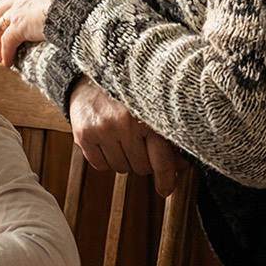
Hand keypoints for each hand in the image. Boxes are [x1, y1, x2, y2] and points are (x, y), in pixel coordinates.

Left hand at [0, 0, 78, 63]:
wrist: (81, 2)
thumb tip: (82, 1)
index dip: (13, 6)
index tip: (13, 16)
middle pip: (2, 7)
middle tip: (1, 36)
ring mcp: (19, 8)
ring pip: (0, 25)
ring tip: (2, 54)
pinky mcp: (19, 25)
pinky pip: (8, 41)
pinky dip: (6, 52)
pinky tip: (8, 62)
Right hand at [69, 77, 187, 196]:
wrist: (91, 76)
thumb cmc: (126, 95)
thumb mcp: (150, 108)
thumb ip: (166, 136)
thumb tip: (181, 167)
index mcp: (147, 117)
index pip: (160, 160)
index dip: (166, 178)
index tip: (165, 189)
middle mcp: (124, 124)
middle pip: (140, 168)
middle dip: (143, 161)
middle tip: (139, 144)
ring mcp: (102, 131)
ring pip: (121, 168)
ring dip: (124, 159)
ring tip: (121, 138)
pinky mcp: (84, 136)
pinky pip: (100, 166)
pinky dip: (105, 158)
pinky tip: (106, 140)